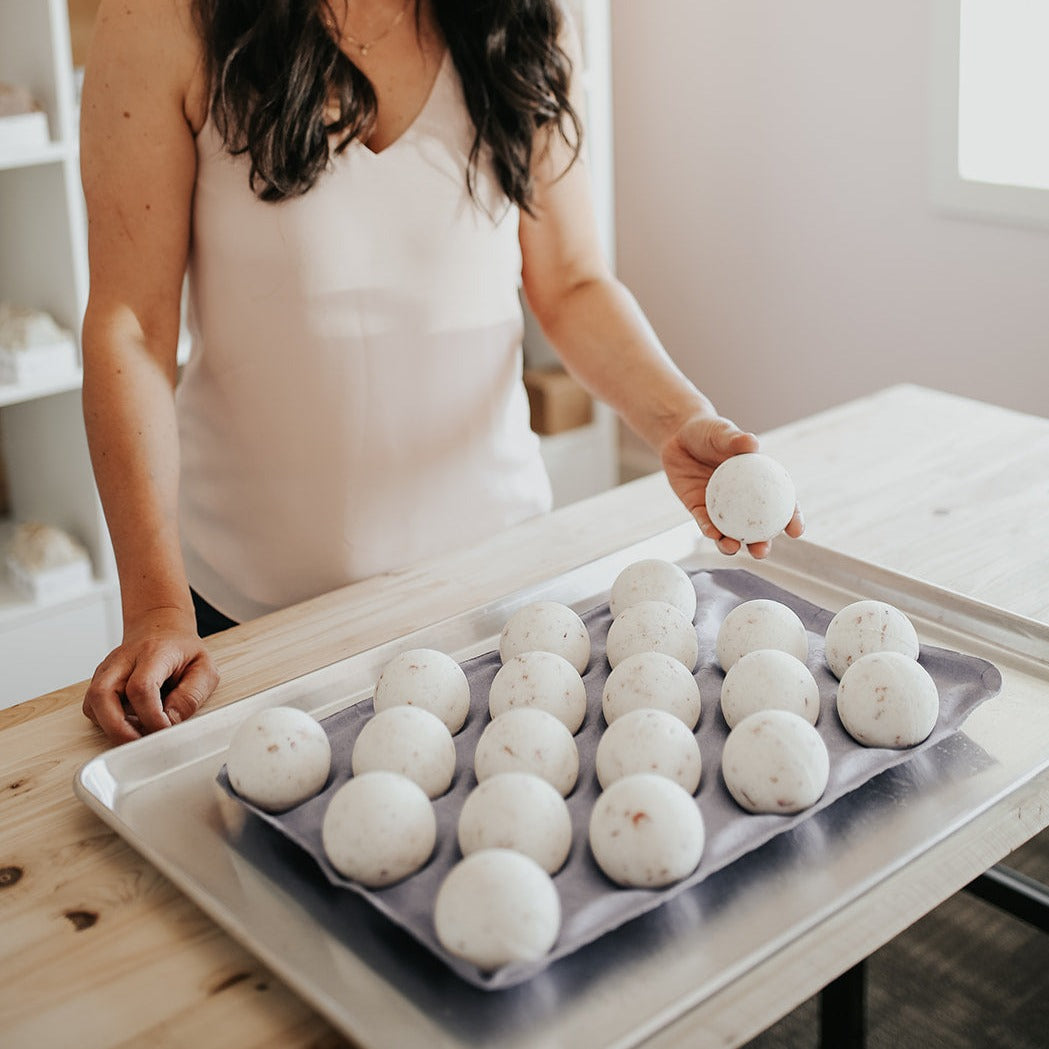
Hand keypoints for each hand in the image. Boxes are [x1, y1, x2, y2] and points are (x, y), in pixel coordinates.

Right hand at [82, 607, 218, 743]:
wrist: (160, 629)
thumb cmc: (182, 651)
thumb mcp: (203, 668)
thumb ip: (191, 695)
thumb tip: (171, 721)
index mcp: (153, 653)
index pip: (141, 687)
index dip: (151, 716)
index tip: (165, 730)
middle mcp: (122, 661)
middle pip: (101, 695)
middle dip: (118, 729)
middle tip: (140, 744)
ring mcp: (107, 671)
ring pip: (92, 704)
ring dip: (111, 727)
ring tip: (138, 734)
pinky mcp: (100, 682)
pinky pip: (93, 708)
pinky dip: (108, 722)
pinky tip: (129, 723)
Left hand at [660, 411, 803, 558]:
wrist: (679, 435)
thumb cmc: (709, 431)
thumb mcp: (722, 432)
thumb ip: (735, 439)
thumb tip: (752, 442)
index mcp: (758, 482)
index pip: (781, 503)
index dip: (791, 518)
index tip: (796, 531)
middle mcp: (741, 499)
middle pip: (756, 527)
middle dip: (761, 544)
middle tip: (762, 552)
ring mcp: (719, 506)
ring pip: (729, 532)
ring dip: (732, 545)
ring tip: (733, 548)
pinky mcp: (697, 508)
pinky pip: (704, 522)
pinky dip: (708, 529)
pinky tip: (711, 534)